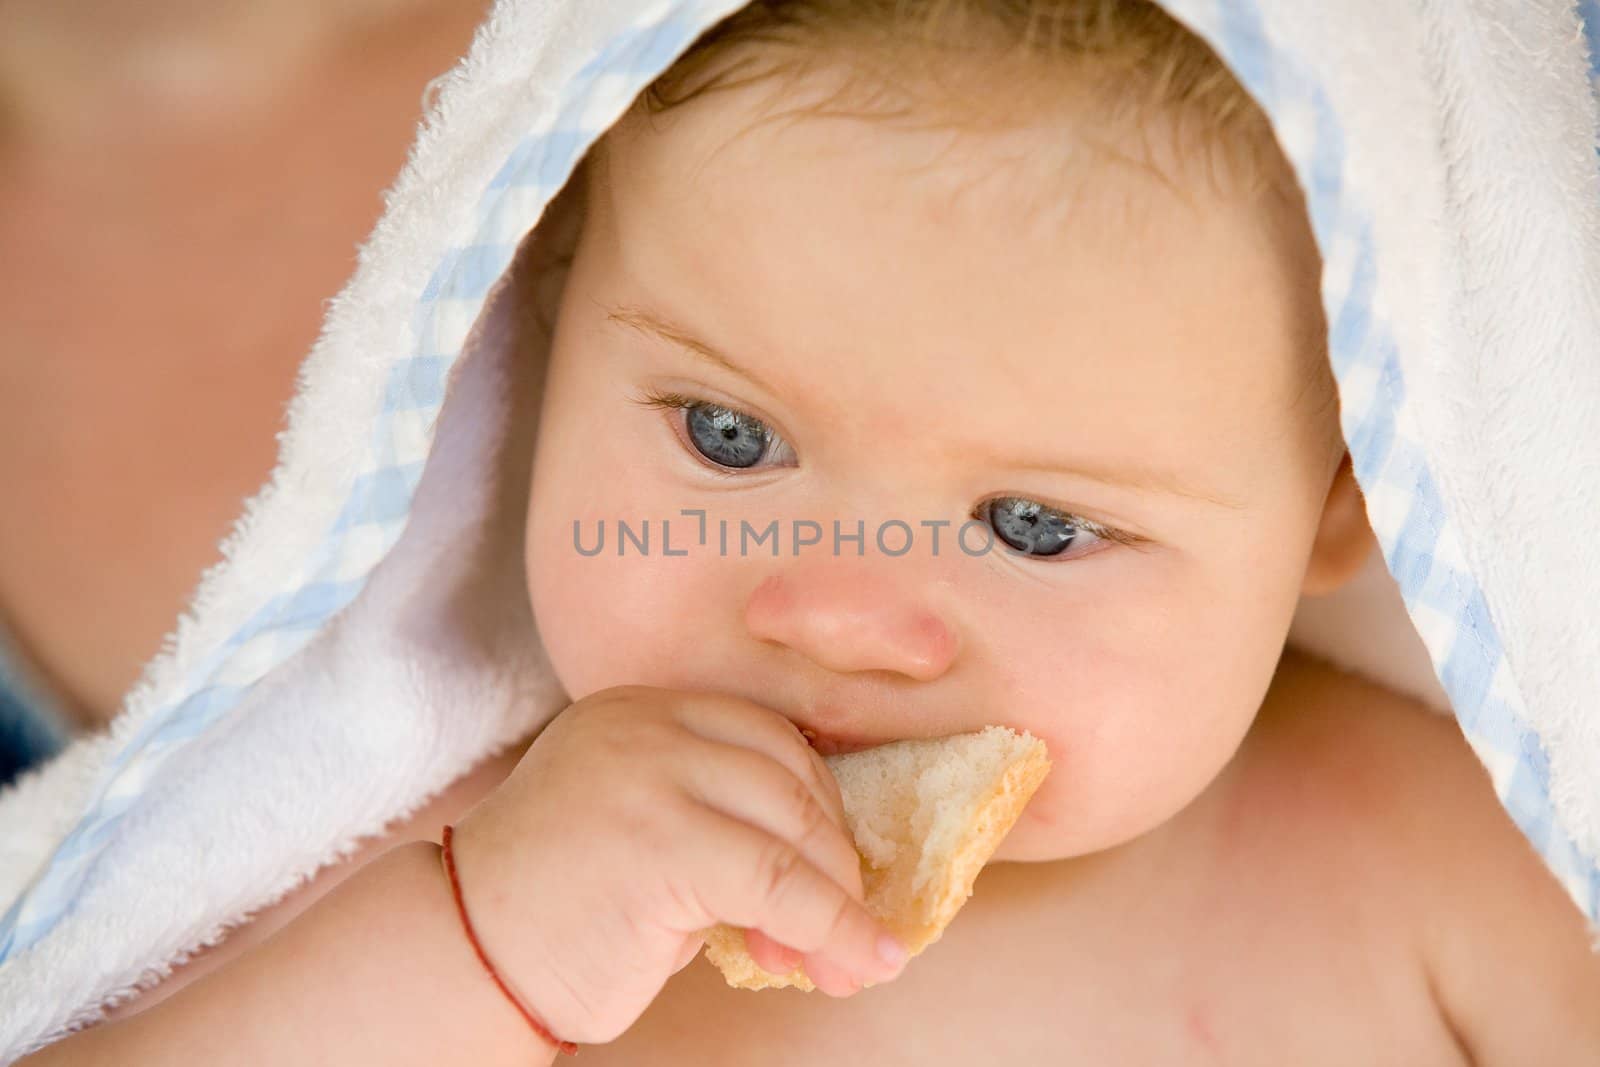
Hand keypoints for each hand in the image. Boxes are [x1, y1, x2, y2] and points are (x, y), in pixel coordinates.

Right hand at [447, 685, 907, 1043]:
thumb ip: (720, 824)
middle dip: (833, 864)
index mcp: (640, 710)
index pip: (768, 740)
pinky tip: (859, 960)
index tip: (834, 880)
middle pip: (791, 777)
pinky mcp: (663, 841)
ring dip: (837, 904)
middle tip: (846, 939)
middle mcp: (647, 726)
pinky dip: (834, 928)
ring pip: (795, 829)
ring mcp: (651, 776)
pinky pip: (781, 884)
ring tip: (839, 966)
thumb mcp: (644, 833)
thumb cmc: (556, 911)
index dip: (818, 812)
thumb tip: (834, 876)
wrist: (461, 957)